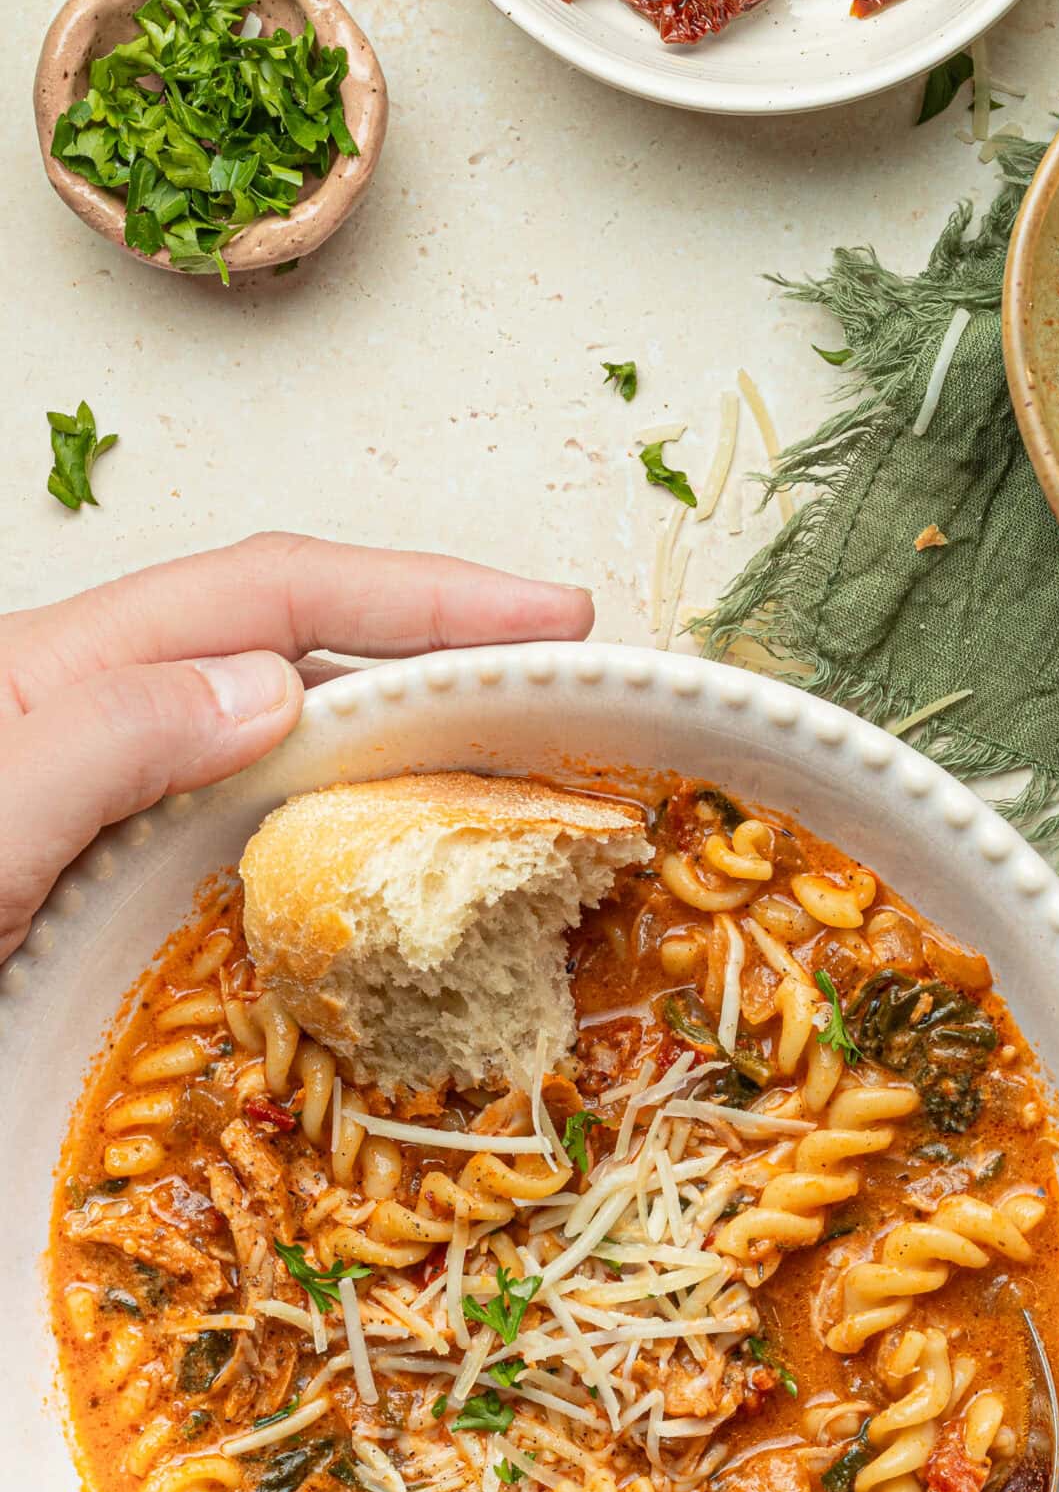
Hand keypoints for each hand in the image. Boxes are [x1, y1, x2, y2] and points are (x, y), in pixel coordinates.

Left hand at [0, 531, 594, 960]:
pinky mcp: (110, 897)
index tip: (549, 619)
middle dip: (438, 658)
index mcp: (58, 671)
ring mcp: (106, 811)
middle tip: (566, 696)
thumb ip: (112, 738)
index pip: (274, 596)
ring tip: (513, 788)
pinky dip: (340, 850)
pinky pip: (251, 845)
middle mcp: (94, 724)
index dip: (423, 595)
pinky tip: (390, 889)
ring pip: (284, 754)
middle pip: (298, 653)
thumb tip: (273, 688)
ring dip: (400, 759)